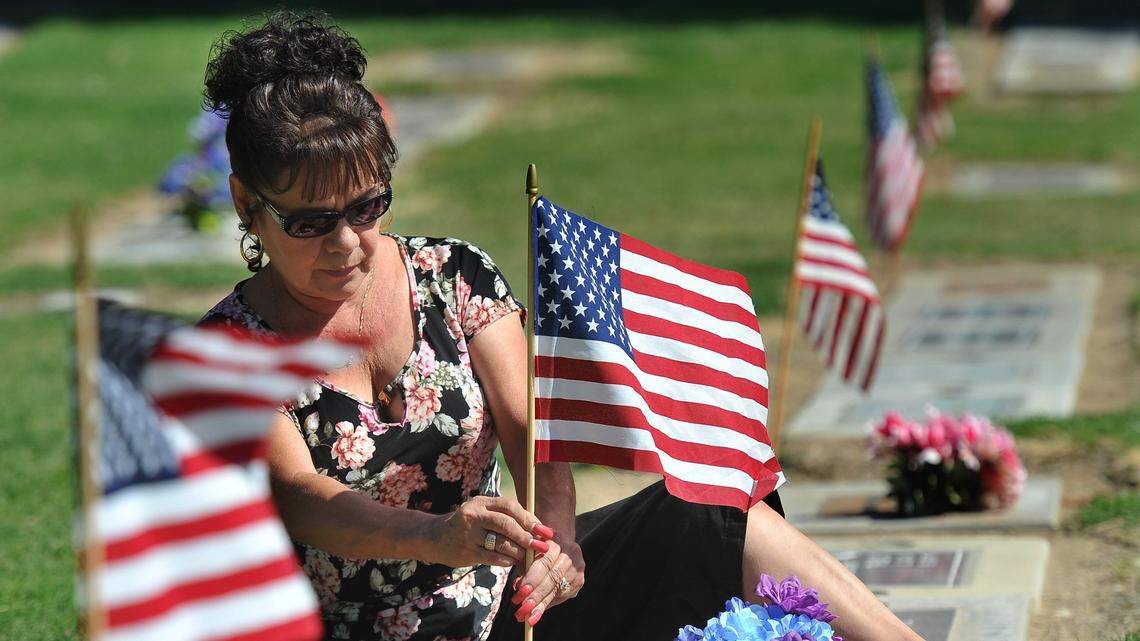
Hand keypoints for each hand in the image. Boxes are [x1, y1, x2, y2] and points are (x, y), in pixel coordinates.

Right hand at [425, 496, 552, 568]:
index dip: (529, 518)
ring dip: (519, 551)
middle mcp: (474, 515)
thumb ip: (504, 517)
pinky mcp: (466, 552)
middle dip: (527, 536)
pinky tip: (513, 562)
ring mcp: (468, 534)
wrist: (434, 537)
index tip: (543, 530)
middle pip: (506, 524)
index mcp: (481, 502)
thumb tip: (536, 529)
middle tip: (541, 546)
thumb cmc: (467, 525)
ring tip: (529, 557)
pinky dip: (506, 560)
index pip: (509, 506)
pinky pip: (492, 557)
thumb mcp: (482, 513)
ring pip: (501, 543)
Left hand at [510, 536, 585, 626]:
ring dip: (541, 604)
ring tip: (527, 617)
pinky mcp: (579, 581)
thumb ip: (524, 564)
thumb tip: (518, 587)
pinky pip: (562, 595)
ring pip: (558, 590)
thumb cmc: (537, 548)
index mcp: (557, 540)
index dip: (533, 578)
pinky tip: (536, 612)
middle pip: (554, 578)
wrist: (558, 544)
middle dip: (536, 595)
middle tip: (522, 609)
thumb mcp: (529, 550)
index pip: (545, 562)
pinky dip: (548, 604)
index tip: (520, 592)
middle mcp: (571, 553)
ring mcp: (578, 568)